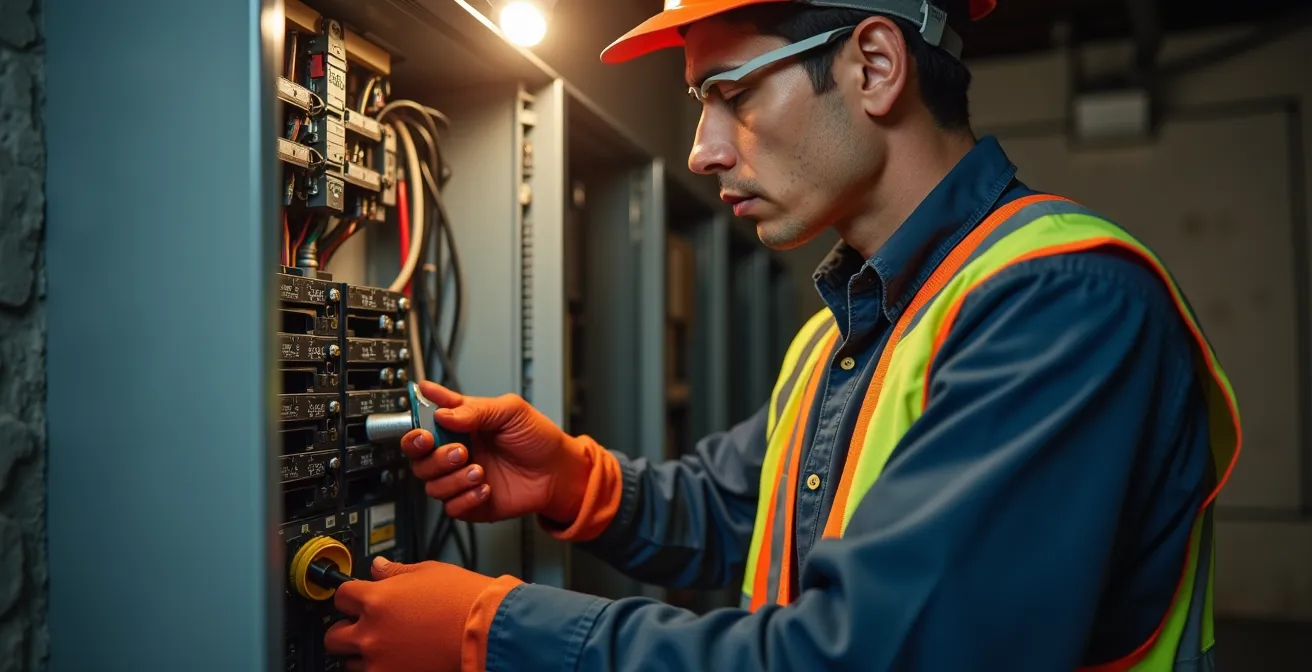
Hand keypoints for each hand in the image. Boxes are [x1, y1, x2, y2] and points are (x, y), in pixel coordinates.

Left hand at [324, 557, 496, 671]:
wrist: (487, 631)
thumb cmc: (464, 601)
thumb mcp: (429, 572)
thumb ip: (397, 572)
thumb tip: (378, 567)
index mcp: (376, 600)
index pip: (341, 595)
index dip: (351, 595)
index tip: (357, 598)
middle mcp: (371, 632)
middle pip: (333, 635)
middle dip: (347, 629)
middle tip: (365, 626)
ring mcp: (379, 662)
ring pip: (349, 662)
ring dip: (362, 653)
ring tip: (387, 646)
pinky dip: (379, 669)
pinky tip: (396, 660)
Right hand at [402, 381, 591, 524]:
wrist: (559, 472)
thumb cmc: (538, 438)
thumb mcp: (511, 411)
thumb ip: (476, 409)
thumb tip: (443, 414)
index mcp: (460, 425)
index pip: (424, 423)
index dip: (416, 426)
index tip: (423, 429)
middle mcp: (456, 452)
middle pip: (419, 459)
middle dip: (432, 456)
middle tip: (460, 451)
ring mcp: (461, 479)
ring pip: (431, 485)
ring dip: (451, 479)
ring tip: (479, 470)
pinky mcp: (471, 503)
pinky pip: (451, 508)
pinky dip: (465, 499)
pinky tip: (486, 488)